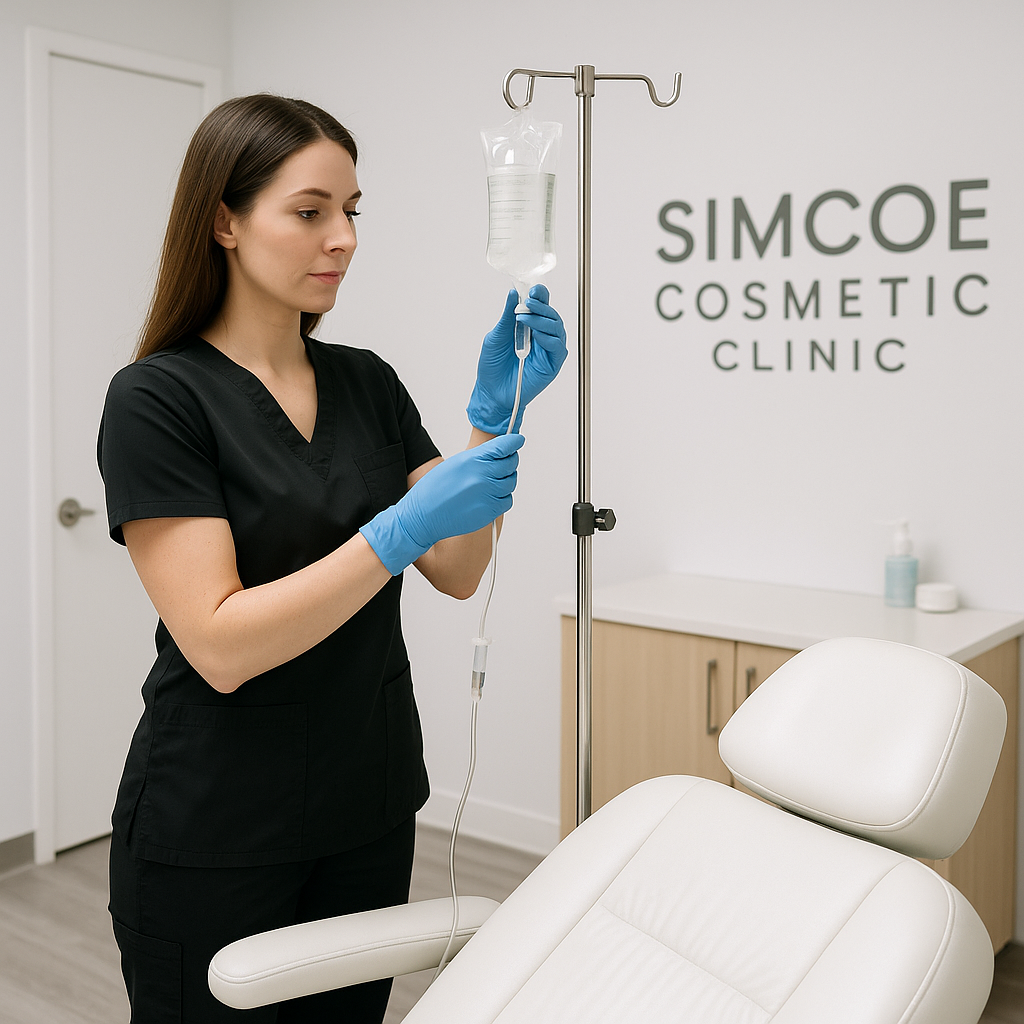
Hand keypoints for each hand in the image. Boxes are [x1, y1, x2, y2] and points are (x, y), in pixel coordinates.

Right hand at [359, 434, 524, 574]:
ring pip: (510, 482)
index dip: (513, 441)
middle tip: (505, 461)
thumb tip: (495, 453)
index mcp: (472, 460)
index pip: (503, 446)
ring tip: (492, 481)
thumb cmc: (433, 491)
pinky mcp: (489, 512)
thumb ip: (477, 457)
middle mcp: (482, 476)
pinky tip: (490, 496)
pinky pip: (506, 501)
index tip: (517, 440)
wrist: (422, 517)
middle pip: (510, 464)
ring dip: (505, 480)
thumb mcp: (454, 464)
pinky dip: (502, 497)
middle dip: (510, 461)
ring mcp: (488, 495)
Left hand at [467, 284, 567, 434]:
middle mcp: (541, 336)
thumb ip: (507, 317)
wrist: (491, 392)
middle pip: (551, 315)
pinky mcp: (551, 364)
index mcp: (529, 327)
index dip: (540, 296)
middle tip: (528, 301)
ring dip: (542, 320)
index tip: (533, 289)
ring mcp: (548, 350)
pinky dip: (548, 338)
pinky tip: (536, 336)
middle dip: (541, 306)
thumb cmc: (493, 367)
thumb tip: (513, 294)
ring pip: (556, 328)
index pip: (541, 307)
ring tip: (525, 318)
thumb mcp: (496, 337)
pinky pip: (557, 347)